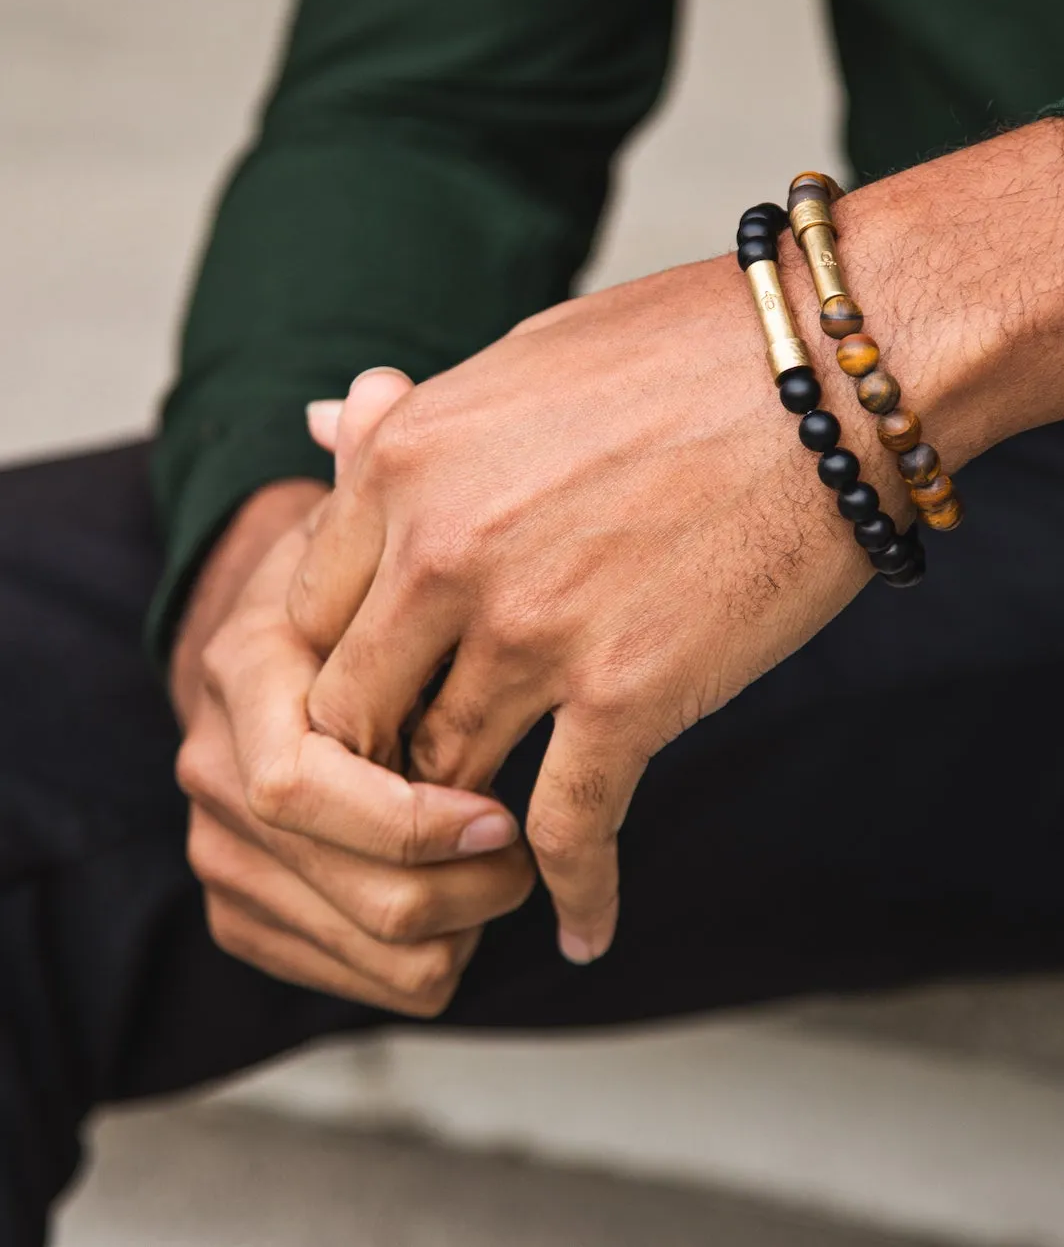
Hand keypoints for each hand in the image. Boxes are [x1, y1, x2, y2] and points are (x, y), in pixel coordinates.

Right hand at [172, 376, 535, 1015]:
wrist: (304, 640)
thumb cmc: (374, 571)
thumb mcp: (378, 514)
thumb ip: (380, 462)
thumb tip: (371, 394)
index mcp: (246, 673)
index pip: (310, 785)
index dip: (419, 815)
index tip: (509, 812)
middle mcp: (213, 767)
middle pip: (355, 885)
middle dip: (468, 885)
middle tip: (539, 849)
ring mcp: (224, 846)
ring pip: (368, 949)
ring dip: (466, 926)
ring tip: (524, 870)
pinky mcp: (250, 906)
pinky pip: (351, 980)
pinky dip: (431, 961)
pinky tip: (476, 908)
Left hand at [288, 119, 1063, 966]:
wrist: (839, 375)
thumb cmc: (692, 350)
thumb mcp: (520, 361)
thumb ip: (414, 425)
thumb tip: (324, 429)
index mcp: (406, 463)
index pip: (310, 614)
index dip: (340, 675)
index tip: (379, 711)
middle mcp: (442, 551)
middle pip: (356, 712)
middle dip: (376, 769)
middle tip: (412, 804)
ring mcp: (531, 630)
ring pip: (448, 779)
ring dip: (462, 836)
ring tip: (481, 872)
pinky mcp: (629, 693)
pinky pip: (570, 830)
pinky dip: (575, 894)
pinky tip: (585, 929)